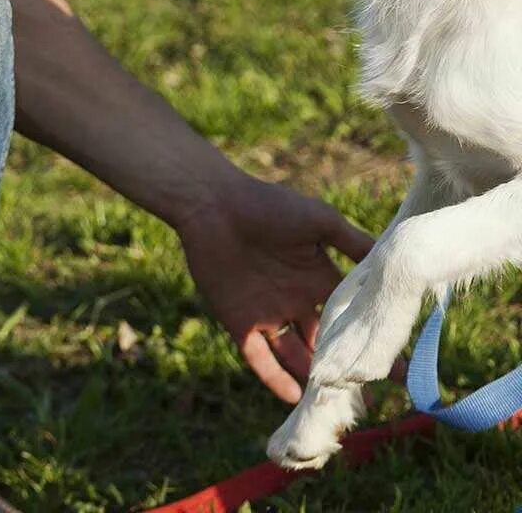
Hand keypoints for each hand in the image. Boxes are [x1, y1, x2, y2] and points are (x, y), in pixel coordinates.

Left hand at [177, 176, 372, 403]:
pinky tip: (294, 398)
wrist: (213, 204)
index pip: (350, 317)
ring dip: (312, 380)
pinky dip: (275, 378)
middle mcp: (296, 301)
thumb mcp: (320, 221)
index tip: (397, 368)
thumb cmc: (267, 205)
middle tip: (369, 399)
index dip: (370, 340)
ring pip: (295, 355)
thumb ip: (354, 243)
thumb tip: (393, 260)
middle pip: (324, 343)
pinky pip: (259, 357)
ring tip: (335, 405)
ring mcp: (267, 313)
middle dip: (344, 369)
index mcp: (318, 278)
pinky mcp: (238, 321)